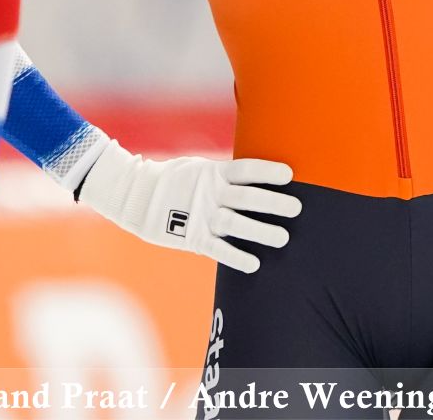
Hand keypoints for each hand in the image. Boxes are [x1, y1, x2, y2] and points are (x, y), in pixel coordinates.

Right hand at [77, 139, 300, 272]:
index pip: (245, 170)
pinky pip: (217, 248)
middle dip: (273, 202)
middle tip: (297, 208)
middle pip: (246, 197)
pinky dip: (236, 256)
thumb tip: (252, 176)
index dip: (267, 172)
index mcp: (213, 173)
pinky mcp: (191, 236)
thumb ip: (222, 174)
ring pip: (236, 224)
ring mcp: (200, 215)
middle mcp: (209, 193)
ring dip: (261, 231)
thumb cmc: (173, 180)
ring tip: (283, 237)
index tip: (289, 175)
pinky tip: (255, 263)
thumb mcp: (198, 168)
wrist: (135, 195)